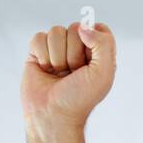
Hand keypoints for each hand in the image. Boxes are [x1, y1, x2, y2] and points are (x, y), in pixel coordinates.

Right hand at [21, 21, 115, 142]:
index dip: (93, 41)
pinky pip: (39, 37)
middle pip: (75, 28)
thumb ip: (104, 44)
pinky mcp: (38, 52)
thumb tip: (83, 26)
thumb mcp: (103, 73)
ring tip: (59, 74)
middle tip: (73, 74)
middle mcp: (78, 50)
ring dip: (58, 57)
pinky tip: (45, 71)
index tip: (90, 61)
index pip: (98, 28)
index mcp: (97, 55)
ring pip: (56, 31)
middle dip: (74, 53)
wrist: (54, 116)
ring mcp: (57, 50)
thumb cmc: (80, 99)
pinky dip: (43, 55)